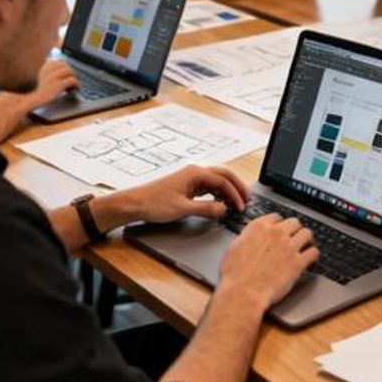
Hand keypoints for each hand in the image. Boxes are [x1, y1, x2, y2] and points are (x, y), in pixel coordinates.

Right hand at [22, 59, 78, 106]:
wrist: (38, 100)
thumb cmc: (44, 90)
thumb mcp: (45, 76)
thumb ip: (52, 70)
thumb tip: (66, 65)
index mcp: (46, 67)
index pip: (60, 62)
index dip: (67, 68)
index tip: (68, 75)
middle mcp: (49, 70)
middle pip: (66, 66)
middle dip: (71, 73)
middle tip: (72, 81)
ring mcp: (53, 77)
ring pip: (70, 71)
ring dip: (75, 78)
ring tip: (74, 85)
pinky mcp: (58, 84)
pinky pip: (73, 80)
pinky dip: (77, 85)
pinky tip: (76, 89)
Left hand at [110, 165, 250, 227]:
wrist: (135, 204)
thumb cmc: (154, 203)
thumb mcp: (182, 208)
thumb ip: (206, 209)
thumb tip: (224, 209)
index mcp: (195, 173)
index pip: (223, 181)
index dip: (235, 194)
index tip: (241, 207)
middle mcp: (195, 172)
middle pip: (224, 175)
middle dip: (237, 187)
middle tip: (247, 200)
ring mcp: (192, 178)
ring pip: (217, 180)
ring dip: (229, 190)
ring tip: (236, 202)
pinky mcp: (188, 186)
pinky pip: (209, 187)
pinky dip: (219, 193)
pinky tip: (220, 202)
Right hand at [218, 213, 318, 307]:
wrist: (242, 292)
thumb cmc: (234, 275)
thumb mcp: (235, 247)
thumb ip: (248, 237)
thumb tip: (253, 237)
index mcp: (259, 227)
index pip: (277, 217)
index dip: (280, 224)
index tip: (282, 230)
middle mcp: (276, 233)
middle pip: (294, 222)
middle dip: (295, 230)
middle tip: (295, 237)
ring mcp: (288, 246)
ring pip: (307, 233)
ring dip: (307, 239)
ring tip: (307, 246)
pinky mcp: (297, 263)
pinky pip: (314, 252)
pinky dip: (314, 256)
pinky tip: (312, 260)